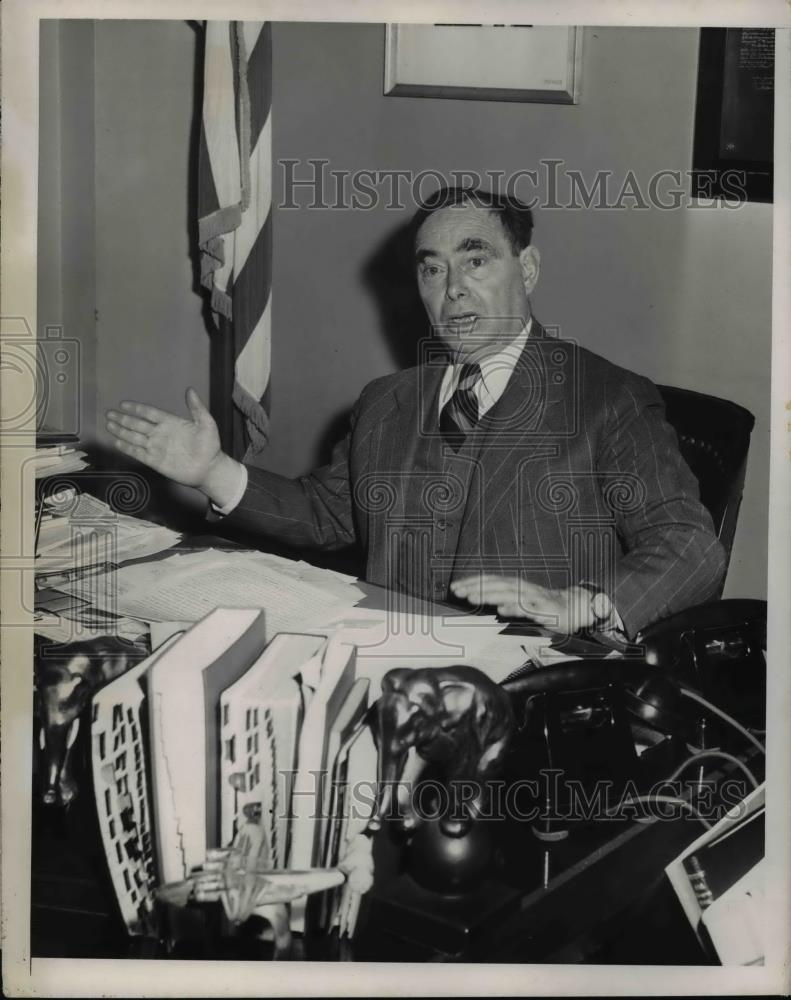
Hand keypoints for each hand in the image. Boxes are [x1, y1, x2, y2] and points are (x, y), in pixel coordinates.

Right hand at [105, 388, 238, 505]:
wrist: (209, 469)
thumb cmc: (210, 446)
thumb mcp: (206, 423)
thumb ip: (196, 407)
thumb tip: (190, 390)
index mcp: (170, 423)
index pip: (149, 413)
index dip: (136, 408)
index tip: (123, 404)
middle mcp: (160, 434)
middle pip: (137, 424)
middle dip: (123, 419)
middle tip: (109, 413)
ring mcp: (157, 448)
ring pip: (134, 437)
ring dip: (121, 431)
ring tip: (108, 424)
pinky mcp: (155, 461)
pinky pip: (138, 452)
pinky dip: (127, 447)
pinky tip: (117, 442)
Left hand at [450, 575, 594, 634]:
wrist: (575, 607)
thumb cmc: (546, 607)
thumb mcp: (523, 603)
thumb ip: (507, 602)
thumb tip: (489, 604)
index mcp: (515, 586)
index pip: (490, 581)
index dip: (473, 582)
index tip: (456, 587)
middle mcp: (523, 588)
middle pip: (495, 585)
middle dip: (475, 587)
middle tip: (458, 591)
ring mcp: (533, 597)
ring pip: (508, 594)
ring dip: (489, 595)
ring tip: (473, 598)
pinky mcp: (544, 609)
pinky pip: (528, 608)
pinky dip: (515, 607)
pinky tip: (503, 610)